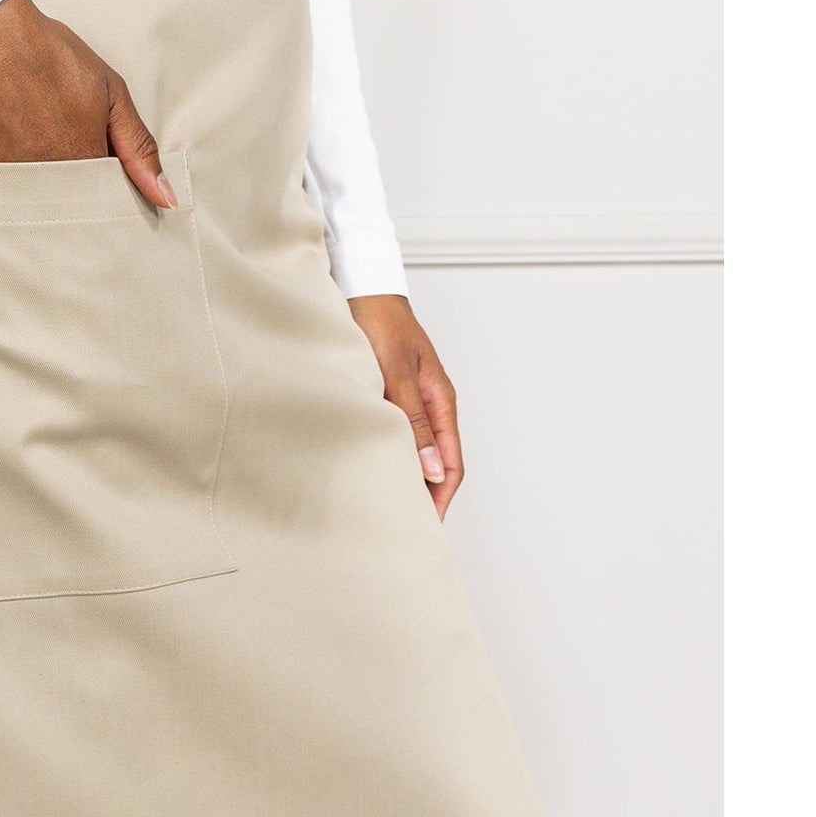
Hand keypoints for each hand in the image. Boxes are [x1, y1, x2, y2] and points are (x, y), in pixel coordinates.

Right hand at [0, 0, 176, 207]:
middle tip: (63, 168)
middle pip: (67, 215)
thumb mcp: (110, 94)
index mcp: (83, 164)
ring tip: (33, 156)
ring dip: (39, 201)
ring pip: (32, 212)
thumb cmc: (52, 57)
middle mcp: (45, 180)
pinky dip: (3, 194)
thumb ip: (138, 148)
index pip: (104, 208)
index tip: (104, 189)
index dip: (106, 200)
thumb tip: (166, 198)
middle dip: (73, 206)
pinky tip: (5, 160)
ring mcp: (6, 181)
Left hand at [349, 295, 463, 518]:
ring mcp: (412, 401)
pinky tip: (374, 467)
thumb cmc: (380, 323)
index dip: (441, 497)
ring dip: (407, 477)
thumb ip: (412, 418)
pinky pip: (399, 434)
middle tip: (404, 527)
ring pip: (417, 450)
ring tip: (388, 506)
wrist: (363, 289)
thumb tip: (430, 468)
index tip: (427, 526)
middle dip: (425, 496)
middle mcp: (430, 405)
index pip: (451, 463)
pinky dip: (392, 455)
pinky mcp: (392, 396)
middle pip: (436, 463)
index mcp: (440, 401)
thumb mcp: (396, 372)